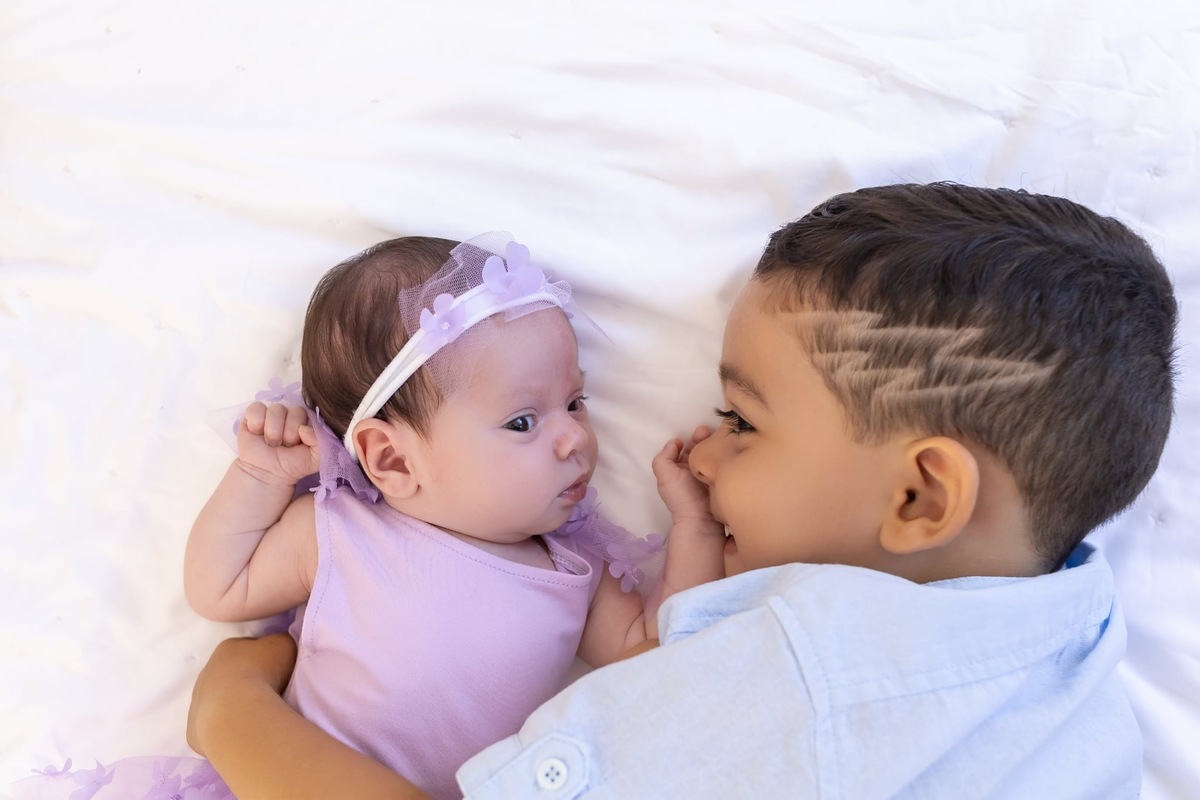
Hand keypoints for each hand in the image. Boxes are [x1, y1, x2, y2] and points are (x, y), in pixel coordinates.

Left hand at [187, 634, 297, 757]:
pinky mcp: (195, 729)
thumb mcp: (284, 645)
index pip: (247, 648)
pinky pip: (214, 726)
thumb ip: (280, 642)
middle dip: (247, 682)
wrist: (238, 715)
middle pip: (231, 674)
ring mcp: (197, 701)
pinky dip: (226, 728)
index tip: (278, 669)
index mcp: (228, 648)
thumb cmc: (263, 674)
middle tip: (270, 693)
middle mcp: (207, 672)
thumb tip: (278, 649)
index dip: (264, 657)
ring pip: (219, 700)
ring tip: (257, 716)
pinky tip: (242, 732)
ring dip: (235, 705)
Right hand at [235, 402, 319, 486]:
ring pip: (277, 409)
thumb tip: (304, 428)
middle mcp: (291, 415)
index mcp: (307, 423)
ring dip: (273, 431)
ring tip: (270, 443)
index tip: (299, 444)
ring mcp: (272, 413)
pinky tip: (256, 434)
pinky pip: (256, 408)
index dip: (305, 430)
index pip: (312, 414)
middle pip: (296, 411)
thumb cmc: (291, 466)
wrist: (266, 475)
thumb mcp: (315, 460)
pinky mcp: (253, 414)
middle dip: (290, 433)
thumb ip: (322, 443)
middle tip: (284, 446)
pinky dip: (256, 423)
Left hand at [652, 425, 716, 524]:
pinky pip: (723, 463)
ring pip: (712, 454)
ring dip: (716, 444)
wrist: (702, 519)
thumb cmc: (682, 497)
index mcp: (678, 468)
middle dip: (704, 438)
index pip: (685, 448)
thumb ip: (664, 457)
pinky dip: (725, 455)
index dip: (690, 438)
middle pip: (700, 449)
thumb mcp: (664, 475)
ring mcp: (709, 475)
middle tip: (711, 431)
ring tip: (722, 437)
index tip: (699, 433)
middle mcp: (693, 470)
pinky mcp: (722, 479)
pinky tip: (729, 448)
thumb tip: (675, 443)